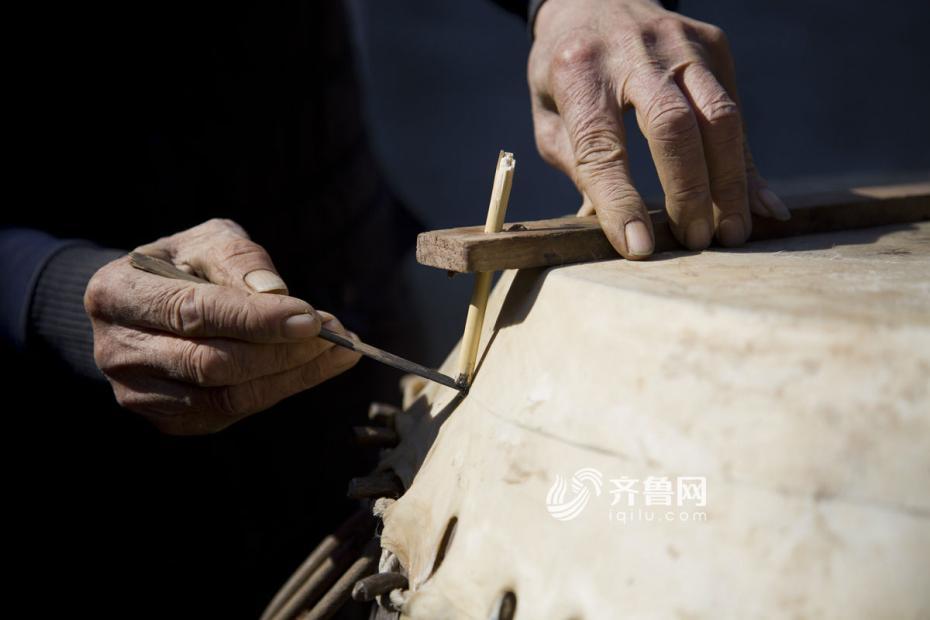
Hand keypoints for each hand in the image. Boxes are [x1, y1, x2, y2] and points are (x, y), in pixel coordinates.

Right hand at [84, 218, 360, 434]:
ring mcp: (139, 393)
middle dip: (283, 351)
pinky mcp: (169, 420)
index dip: (256, 319)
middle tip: (336, 334)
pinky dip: (280, 390)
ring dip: (292, 375)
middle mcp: (119, 350)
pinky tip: (312, 367)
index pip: (193, 312)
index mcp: (117, 294)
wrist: (145, 304)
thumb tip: (275, 292)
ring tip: (337, 351)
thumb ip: (238, 257)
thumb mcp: (206, 240)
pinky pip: (231, 412)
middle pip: (213, 363)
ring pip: (226, 396)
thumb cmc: (181, 265)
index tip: (311, 316)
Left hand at [529, 0, 789, 258]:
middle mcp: (632, 52)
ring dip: (729, 183)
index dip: (621, 201)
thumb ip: (578, 168)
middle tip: (696, 241)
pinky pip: (735, 111)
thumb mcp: (549, 116)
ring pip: (719, 117)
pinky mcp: (713, 44)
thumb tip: (620, 232)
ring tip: (732, 233)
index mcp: (578, 72)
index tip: (639, 247)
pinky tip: (762, 206)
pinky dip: (748, 164)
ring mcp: (678, 44)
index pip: (602, 147)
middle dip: (688, 191)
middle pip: (672, 127)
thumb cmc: (565, 73)